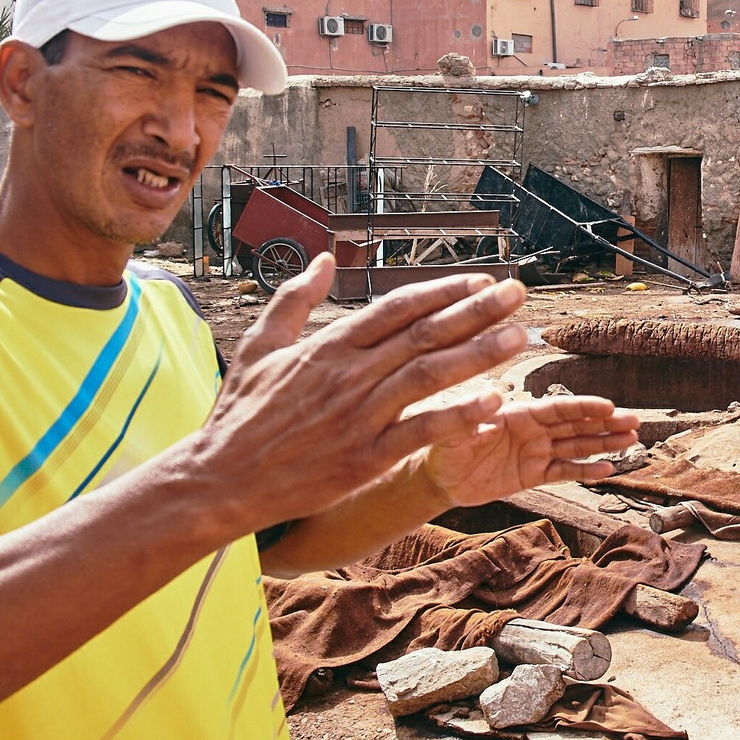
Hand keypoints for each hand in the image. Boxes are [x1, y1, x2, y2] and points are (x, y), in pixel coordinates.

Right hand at [189, 255, 536, 536]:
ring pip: (429, 376)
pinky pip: (420, 433)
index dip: (443, 291)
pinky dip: (458, 417)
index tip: (481, 279)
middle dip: (476, 310)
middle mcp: (348, 376)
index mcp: (328, 347)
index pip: (397, 308)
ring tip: (519, 336)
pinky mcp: (365, 458)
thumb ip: (294, 300)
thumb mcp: (258, 346)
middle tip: (518, 293)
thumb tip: (323, 259)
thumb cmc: (240, 414)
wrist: (219, 480)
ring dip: (478, 354)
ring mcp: (359, 417)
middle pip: (424, 334)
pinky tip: (494, 403)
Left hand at [419, 393, 640, 508]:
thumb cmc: (441, 446)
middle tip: (634, 421)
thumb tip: (491, 398)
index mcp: (518, 413)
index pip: (557, 409)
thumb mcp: (453, 430)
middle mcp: (533, 430)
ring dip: (604, 443)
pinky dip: (585, 471)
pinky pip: (564, 471)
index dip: (583, 407)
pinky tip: (608, 469)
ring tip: (632, 440)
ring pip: (577, 446)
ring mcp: (536, 452)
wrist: (438, 477)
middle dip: (605, 423)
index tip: (609, 406)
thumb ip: (471, 416)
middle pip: (576, 424)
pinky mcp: (533, 475)